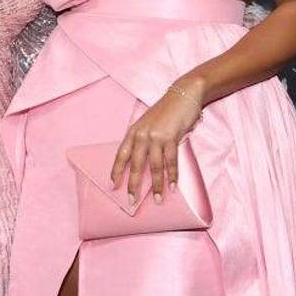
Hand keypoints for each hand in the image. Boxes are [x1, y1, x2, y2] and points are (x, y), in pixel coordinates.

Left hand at [109, 77, 204, 205]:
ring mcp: (156, 136)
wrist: (183, 94)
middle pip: (135, 164)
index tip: (112, 186)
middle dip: (133, 184)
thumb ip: (143, 140)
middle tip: (132, 201)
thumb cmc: (166, 111)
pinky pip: (171, 161)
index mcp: (133, 131)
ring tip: (158, 200)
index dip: (116, 171)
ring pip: (154, 166)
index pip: (121, 154)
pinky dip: (172, 175)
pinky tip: (173, 186)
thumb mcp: (148, 123)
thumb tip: (142, 163)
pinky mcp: (171, 137)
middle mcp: (142, 134)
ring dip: (156, 185)